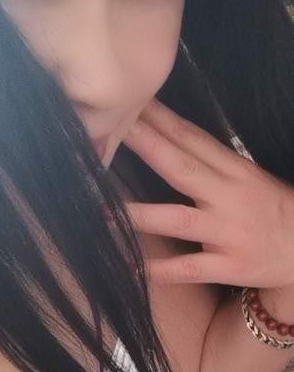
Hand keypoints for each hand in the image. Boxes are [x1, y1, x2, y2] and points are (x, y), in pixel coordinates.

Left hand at [122, 98, 293, 286]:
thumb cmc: (268, 209)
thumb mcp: (244, 176)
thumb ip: (206, 160)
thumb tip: (160, 136)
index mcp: (233, 169)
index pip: (190, 137)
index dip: (158, 118)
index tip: (127, 102)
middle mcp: (228, 197)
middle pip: (180, 168)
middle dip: (144, 147)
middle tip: (106, 133)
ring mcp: (227, 234)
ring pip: (177, 220)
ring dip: (140, 215)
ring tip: (103, 210)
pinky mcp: (229, 267)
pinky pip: (188, 269)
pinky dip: (159, 270)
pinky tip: (129, 267)